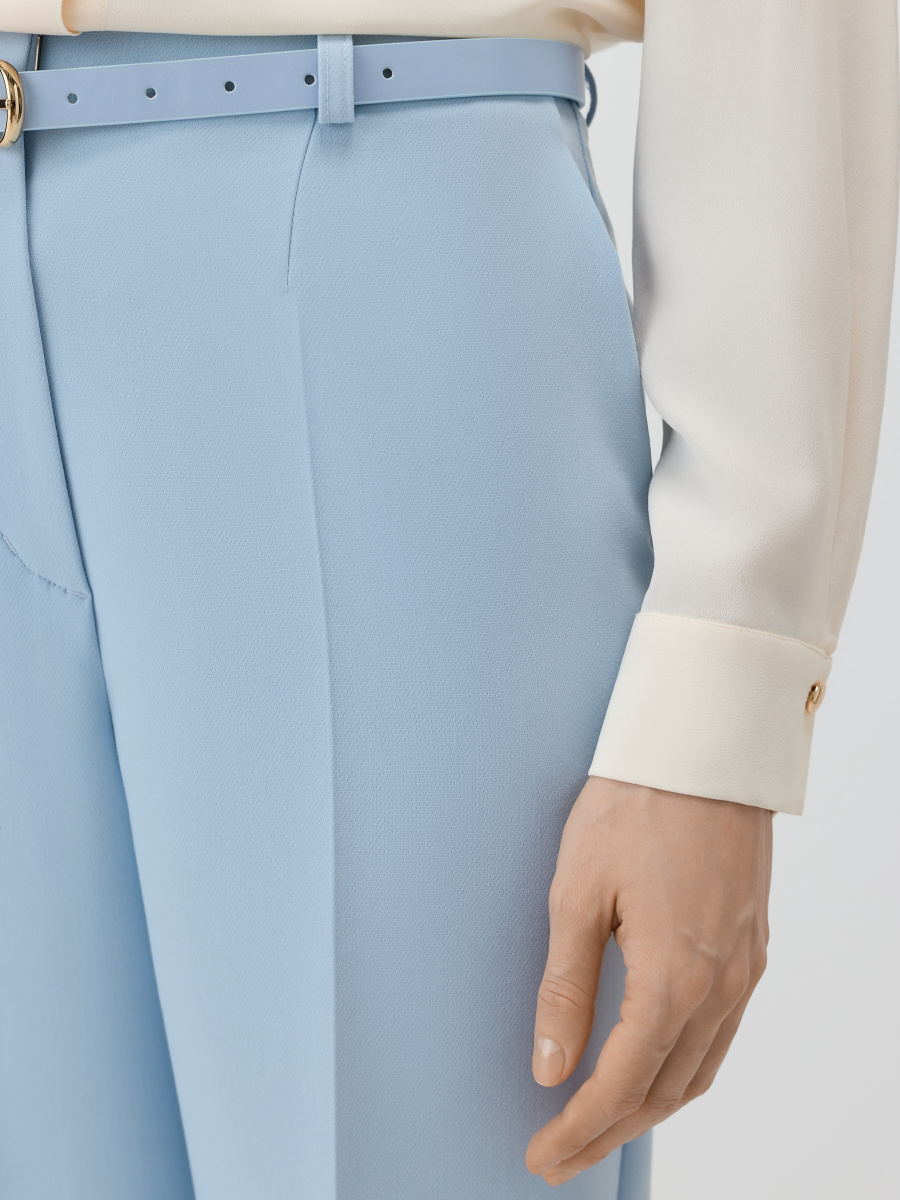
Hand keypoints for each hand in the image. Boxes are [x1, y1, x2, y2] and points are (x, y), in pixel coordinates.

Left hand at [525, 776, 771, 1185]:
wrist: (704, 750)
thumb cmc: (634, 807)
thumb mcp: (576, 893)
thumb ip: (565, 987)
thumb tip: (549, 1067)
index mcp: (674, 977)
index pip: (622, 1084)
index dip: (580, 1129)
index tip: (543, 1156)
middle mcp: (721, 984)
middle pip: (665, 1091)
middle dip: (610, 1132)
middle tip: (561, 1156)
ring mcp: (744, 967)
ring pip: (699, 1070)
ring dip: (649, 1108)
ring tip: (600, 1125)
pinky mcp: (751, 946)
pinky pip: (721, 1033)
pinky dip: (682, 1068)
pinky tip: (654, 1066)